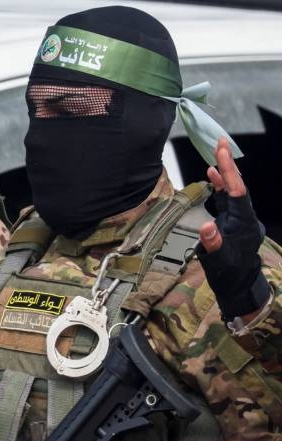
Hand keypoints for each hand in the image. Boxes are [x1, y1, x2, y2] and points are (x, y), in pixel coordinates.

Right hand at [198, 137, 269, 321]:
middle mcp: (245, 217)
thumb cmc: (227, 275)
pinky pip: (229, 200)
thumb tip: (205, 227)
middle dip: (229, 165)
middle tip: (221, 143)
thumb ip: (212, 244)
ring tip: (216, 155)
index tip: (221, 152)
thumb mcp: (218, 261)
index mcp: (244, 222)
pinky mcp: (235, 223)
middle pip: (238, 187)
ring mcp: (241, 219)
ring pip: (233, 191)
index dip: (229, 172)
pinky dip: (221, 187)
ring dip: (225, 174)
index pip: (236, 192)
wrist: (238, 287)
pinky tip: (213, 178)